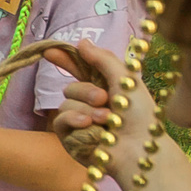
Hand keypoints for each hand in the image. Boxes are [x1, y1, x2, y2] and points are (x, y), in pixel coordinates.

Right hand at [48, 38, 155, 167]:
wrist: (139, 148)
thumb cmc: (140, 117)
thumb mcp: (126, 80)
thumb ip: (103, 59)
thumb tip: (81, 42)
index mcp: (105, 89)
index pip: (79, 71)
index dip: (65, 60)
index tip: (50, 51)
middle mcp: (89, 105)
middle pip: (70, 87)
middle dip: (86, 92)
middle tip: (105, 99)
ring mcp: (78, 122)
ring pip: (65, 105)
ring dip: (87, 111)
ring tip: (106, 121)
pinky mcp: (70, 138)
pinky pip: (61, 121)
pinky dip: (76, 122)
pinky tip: (91, 128)